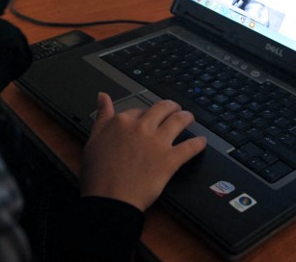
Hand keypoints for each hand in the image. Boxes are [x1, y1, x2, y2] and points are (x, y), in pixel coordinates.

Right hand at [81, 92, 206, 210]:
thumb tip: (102, 97)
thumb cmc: (98, 175)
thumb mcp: (93, 140)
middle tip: (175, 109)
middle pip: (162, 108)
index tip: (146, 118)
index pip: (138, 110)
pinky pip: (189, 147)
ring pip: (178, 120)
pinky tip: (202, 142)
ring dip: (186, 117)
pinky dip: (198, 144)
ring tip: (189, 118)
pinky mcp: (170, 159)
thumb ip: (102, 116)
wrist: (110, 199)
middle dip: (171, 107)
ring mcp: (157, 143)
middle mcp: (141, 128)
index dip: (143, 114)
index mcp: (122, 122)